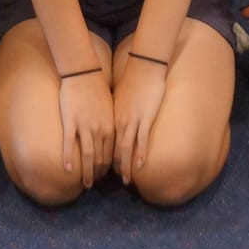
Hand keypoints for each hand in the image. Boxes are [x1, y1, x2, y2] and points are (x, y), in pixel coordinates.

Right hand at [56, 68, 114, 184]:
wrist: (84, 72)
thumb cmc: (97, 89)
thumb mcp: (110, 109)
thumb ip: (111, 125)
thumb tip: (112, 138)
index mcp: (111, 126)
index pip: (112, 154)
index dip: (109, 168)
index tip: (105, 177)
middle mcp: (100, 129)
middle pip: (100, 158)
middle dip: (98, 174)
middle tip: (93, 184)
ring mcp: (85, 126)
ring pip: (87, 155)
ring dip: (86, 172)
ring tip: (85, 184)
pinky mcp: (71, 121)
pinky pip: (69, 143)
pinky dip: (69, 157)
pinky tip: (68, 169)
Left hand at [112, 54, 168, 183]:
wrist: (143, 66)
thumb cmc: (132, 80)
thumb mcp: (119, 98)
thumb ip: (117, 111)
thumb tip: (116, 121)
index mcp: (112, 117)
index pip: (105, 143)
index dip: (103, 159)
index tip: (103, 172)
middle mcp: (119, 121)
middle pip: (113, 149)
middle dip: (112, 168)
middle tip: (112, 182)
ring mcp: (132, 120)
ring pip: (126, 148)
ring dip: (126, 166)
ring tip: (127, 180)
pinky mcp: (145, 117)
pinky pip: (141, 139)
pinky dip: (140, 154)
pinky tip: (140, 165)